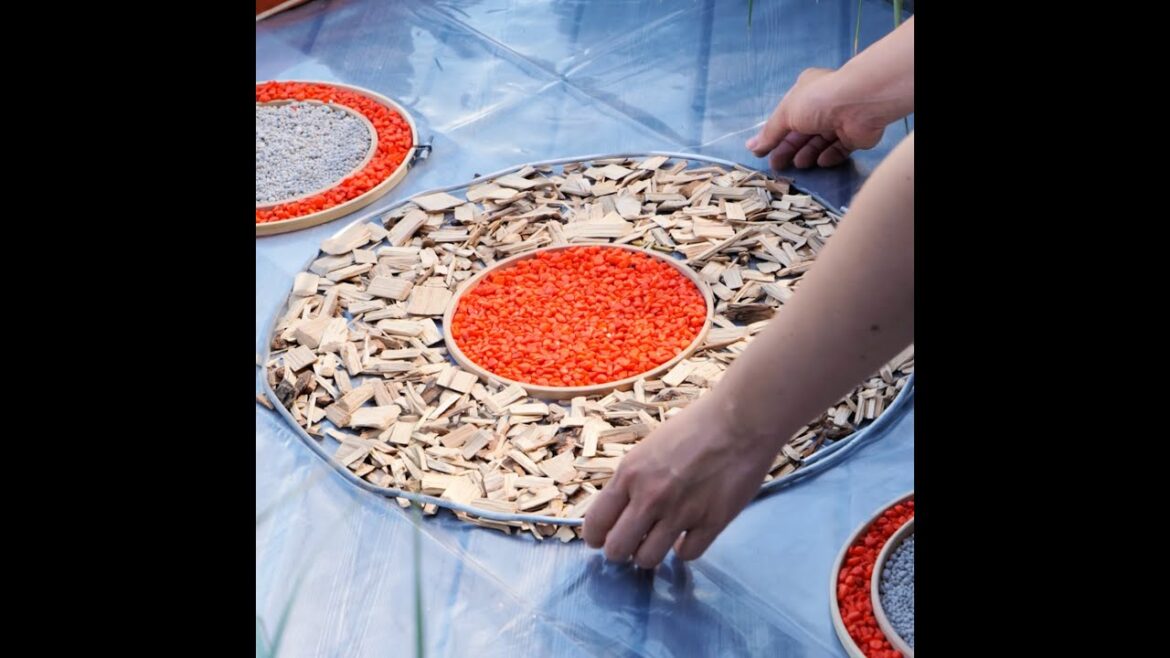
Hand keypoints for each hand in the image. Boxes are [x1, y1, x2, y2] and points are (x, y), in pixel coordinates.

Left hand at [582, 391, 776, 567]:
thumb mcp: (648, 449)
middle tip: (633, 541)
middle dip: (621, 551)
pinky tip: (688, 534)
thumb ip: (632, 480)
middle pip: (616, 550)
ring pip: (648, 559)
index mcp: (629, 474)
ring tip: (660, 540)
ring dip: (651, 553)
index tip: (602, 538)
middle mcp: (650, 497)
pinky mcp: (712, 522)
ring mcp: (681, 512)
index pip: (595, 523)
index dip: (595, 537)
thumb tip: (620, 511)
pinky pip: (687, 555)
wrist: (741, 420)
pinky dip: (685, 549)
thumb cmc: (695, 426)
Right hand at [746, 67, 887, 169]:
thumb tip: (751, 147)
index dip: (774, 136)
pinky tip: (821, 161)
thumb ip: (770, 133)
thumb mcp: (786, 114)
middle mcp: (823, 105)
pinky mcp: (855, 135)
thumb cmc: (818, 101)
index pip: (786, 117)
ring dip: (808, 154)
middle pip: (802, 132)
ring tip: (800, 164)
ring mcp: (840, 120)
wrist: (859, 103)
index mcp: (806, 91)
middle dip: (789, 149)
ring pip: (819, 142)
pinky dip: (829, 156)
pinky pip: (839, 149)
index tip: (763, 153)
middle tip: (778, 166)